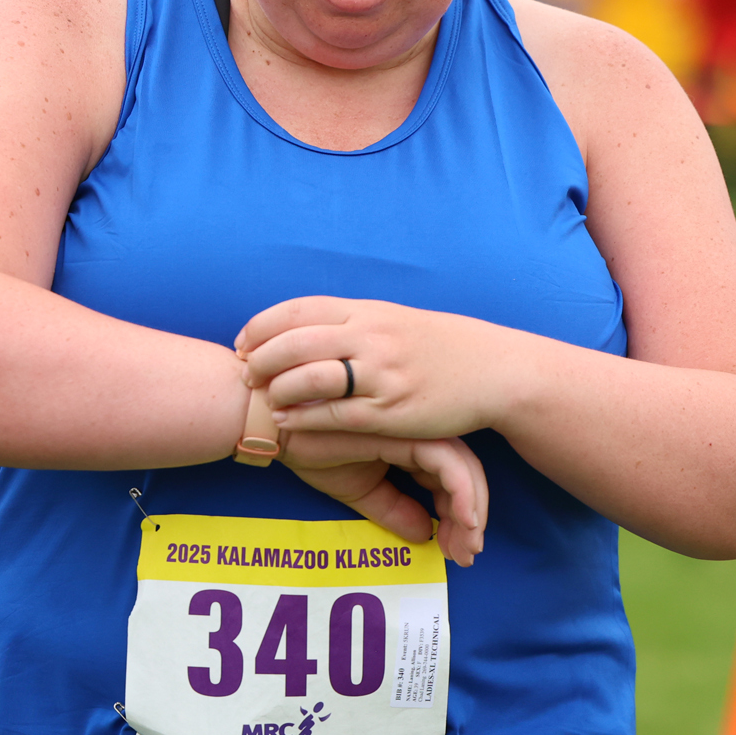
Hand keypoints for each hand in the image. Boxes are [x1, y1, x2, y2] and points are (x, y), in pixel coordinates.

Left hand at [235, 296, 517, 441]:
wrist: (493, 370)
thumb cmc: (440, 346)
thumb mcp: (393, 320)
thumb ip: (351, 321)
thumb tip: (304, 327)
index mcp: (367, 310)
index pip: (298, 310)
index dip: (262, 326)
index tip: (243, 341)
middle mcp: (371, 336)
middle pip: (295, 342)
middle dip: (260, 359)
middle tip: (244, 374)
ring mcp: (381, 374)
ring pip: (310, 378)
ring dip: (278, 389)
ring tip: (264, 399)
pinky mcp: (391, 410)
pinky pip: (335, 416)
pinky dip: (304, 420)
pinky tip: (289, 424)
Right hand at [277, 431, 486, 566]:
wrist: (278, 422)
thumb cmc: (311, 446)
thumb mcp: (359, 486)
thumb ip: (392, 507)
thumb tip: (424, 535)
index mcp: (408, 440)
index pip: (449, 475)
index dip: (459, 513)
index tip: (457, 550)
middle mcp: (417, 430)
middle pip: (466, 471)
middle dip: (472, 517)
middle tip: (467, 555)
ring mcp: (415, 427)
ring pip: (465, 466)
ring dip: (472, 510)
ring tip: (465, 548)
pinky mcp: (407, 429)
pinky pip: (449, 461)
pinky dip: (463, 491)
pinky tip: (463, 520)